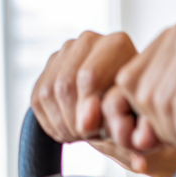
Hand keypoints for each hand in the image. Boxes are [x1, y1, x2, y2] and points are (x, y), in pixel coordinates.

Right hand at [31, 30, 138, 144]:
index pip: (90, 77)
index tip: (94, 131)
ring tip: (79, 135)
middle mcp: (89, 40)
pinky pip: (38, 97)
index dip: (87, 109)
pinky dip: (50, 121)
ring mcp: (66, 51)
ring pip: (49, 92)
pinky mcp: (49, 66)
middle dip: (73, 118)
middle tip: (85, 136)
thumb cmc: (137, 112)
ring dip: (61, 122)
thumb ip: (113, 119)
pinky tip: (68, 131)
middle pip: (66, 84)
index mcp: (117, 44)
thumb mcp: (134, 118)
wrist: (127, 105)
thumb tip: (85, 124)